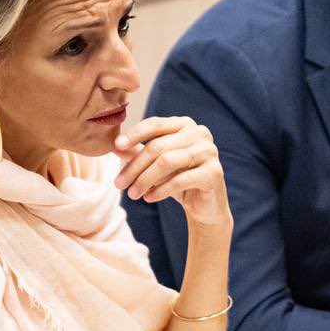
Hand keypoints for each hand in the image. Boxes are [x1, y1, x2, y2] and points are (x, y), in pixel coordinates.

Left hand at [114, 116, 231, 228]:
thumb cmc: (180, 180)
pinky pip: (180, 180)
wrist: (205, 206)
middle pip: (158, 146)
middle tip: (119, 183)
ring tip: (132, 194)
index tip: (116, 146)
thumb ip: (138, 153)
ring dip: (145, 179)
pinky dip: (160, 190)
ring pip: (167, 162)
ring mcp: (210, 152)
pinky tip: (149, 198)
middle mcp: (200, 133)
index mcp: (185, 125)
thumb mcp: (155, 166)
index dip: (134, 134)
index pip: (155, 124)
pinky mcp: (214, 173)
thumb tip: (114, 146)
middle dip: (135, 166)